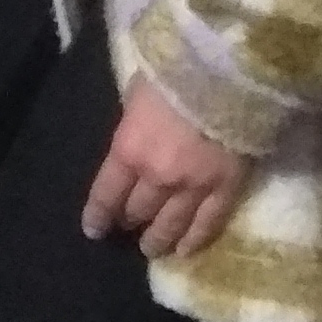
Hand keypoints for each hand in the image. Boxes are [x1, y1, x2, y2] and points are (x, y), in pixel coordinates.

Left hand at [84, 74, 250, 260]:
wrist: (227, 71)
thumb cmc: (175, 70)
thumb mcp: (138, 92)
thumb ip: (134, 121)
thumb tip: (134, 134)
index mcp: (129, 150)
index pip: (107, 193)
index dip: (99, 215)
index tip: (94, 230)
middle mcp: (157, 176)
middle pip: (139, 209)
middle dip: (130, 221)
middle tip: (128, 228)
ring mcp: (194, 186)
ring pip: (172, 224)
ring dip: (159, 239)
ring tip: (152, 250)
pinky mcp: (227, 188)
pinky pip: (209, 223)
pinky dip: (196, 239)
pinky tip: (187, 251)